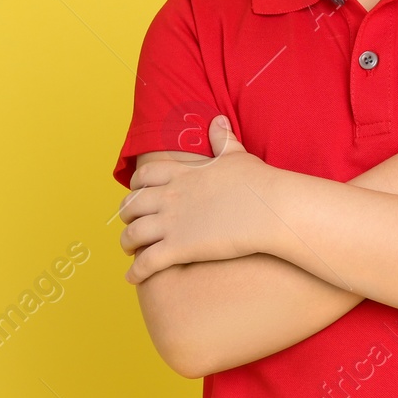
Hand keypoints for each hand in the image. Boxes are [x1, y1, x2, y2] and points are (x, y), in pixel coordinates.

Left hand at [119, 116, 274, 283]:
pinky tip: (132, 278)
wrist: (270, 208)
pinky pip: (146, 263)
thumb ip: (222, 138)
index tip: (138, 193)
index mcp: (182, 174)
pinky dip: (135, 272)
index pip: (144, 176)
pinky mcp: (179, 248)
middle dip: (127, 215)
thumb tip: (218, 119)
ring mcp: (172, 223)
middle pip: (131, 205)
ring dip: (126, 244)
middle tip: (131, 223)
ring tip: (129, 251)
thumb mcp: (235, 154)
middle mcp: (170, 196)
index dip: (136, 186)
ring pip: (131, 235)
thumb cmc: (257, 182)